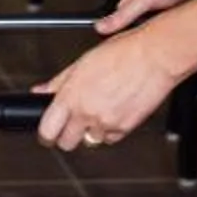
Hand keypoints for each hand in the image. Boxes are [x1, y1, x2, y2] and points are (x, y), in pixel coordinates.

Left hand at [33, 31, 186, 152]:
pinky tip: (114, 110)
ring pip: (90, 141)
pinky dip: (110, 130)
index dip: (45, 134)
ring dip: (91, 131)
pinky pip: (111, 138)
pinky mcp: (125, 129)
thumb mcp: (82, 62)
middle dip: (67, 135)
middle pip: (67, 143)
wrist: (155, 57)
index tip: (47, 133)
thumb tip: (41, 92)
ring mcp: (106, 123)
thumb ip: (58, 82)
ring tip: (98, 109)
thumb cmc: (122, 53)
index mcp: (72, 95)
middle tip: (71, 123)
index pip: (47, 130)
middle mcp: (87, 112)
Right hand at [93, 0, 196, 38]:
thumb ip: (124, 15)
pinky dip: (176, 28)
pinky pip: (176, 22)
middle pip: (140, 20)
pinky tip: (180, 34)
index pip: (121, 13)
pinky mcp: (185, 4)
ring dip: (161, 30)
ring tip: (163, 41)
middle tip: (143, 47)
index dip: (121, 30)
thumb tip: (101, 26)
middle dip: (142, 32)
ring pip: (159, 22)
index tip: (119, 45)